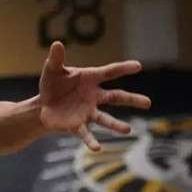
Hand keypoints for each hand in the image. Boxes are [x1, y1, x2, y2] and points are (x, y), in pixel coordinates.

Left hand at [36, 41, 150, 151]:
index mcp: (90, 79)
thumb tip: (57, 43)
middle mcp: (93, 96)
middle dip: (131, 99)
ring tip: (128, 130)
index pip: (109, 72)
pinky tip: (97, 148)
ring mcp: (87, 112)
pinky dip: (91, 141)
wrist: (43, 106)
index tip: (138, 65)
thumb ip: (55, 59)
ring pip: (105, 119)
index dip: (123, 68)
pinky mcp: (77, 125)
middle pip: (116, 97)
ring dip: (116, 125)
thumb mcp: (52, 70)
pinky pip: (86, 133)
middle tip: (148, 103)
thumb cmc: (52, 85)